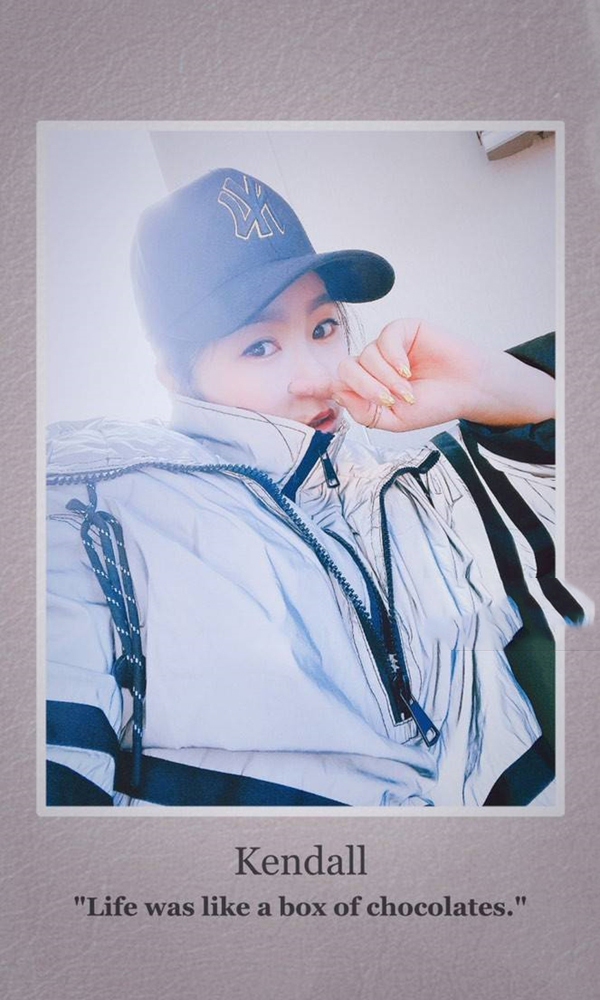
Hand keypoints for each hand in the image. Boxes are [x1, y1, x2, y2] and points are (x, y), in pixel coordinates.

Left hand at [326, 319, 554, 431]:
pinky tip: (408, 370)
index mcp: (367, 388)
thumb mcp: (394, 420)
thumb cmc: (434, 404)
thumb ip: (365, 412)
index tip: (293, 387)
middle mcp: (372, 365)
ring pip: (365, 358)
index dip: (314, 385)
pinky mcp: (402, 330)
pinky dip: (393, 359)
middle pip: (346, 370)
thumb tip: (340, 395)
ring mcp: (386, 347)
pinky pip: (383, 340)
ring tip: (408, 391)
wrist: (467, 389)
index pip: (335, 385)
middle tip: (389, 401)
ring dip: (385, 379)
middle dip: (364, 388)